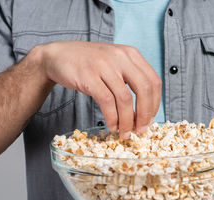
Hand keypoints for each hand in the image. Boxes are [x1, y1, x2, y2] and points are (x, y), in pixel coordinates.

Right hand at [35, 41, 161, 137]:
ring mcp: (104, 65)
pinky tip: (112, 125)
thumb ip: (130, 79)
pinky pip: (107, 101)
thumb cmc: (88, 64)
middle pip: (144, 89)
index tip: (150, 118)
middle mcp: (120, 57)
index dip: (155, 104)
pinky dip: (112, 117)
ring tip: (124, 132)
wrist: (58, 56)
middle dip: (145, 114)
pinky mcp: (89, 76)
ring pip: (125, 98)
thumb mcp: (114, 63)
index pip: (153, 81)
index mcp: (131, 54)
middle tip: (141, 129)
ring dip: (127, 120)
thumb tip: (145, 110)